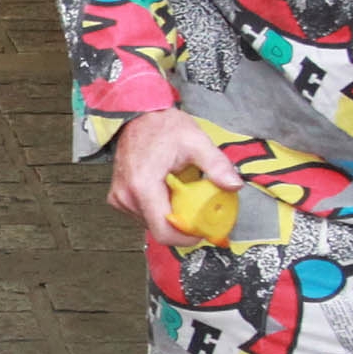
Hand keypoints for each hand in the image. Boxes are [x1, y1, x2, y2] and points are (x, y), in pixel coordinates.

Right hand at [107, 109, 242, 247]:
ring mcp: (120, 198)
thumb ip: (216, 164)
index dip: (186, 237)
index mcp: (144, 185)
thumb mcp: (196, 141)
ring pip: (150, 224)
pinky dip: (158, 209)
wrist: (137, 116)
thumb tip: (234, 185)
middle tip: (196, 206)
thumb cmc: (162, 126)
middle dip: (181, 224)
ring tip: (180, 193)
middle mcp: (127, 196)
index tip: (201, 230)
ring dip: (169, 215)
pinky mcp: (118, 198)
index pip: (164, 231)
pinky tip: (166, 191)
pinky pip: (143, 215)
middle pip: (159, 229)